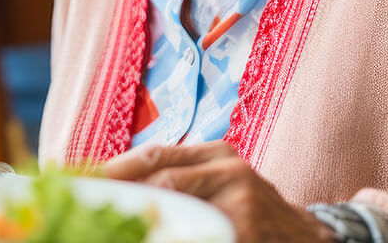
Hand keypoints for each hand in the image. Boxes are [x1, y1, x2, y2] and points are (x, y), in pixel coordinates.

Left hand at [103, 142, 333, 242]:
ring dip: (141, 218)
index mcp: (217, 154)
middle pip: (161, 179)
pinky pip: (198, 234)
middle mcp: (230, 170)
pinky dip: (171, 235)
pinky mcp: (246, 230)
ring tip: (110, 224)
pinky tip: (154, 236)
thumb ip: (181, 182)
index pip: (154, 157)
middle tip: (84, 208)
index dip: (113, 169)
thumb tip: (115, 190)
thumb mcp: (222, 184)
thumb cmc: (252, 212)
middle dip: (119, 194)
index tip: (75, 180)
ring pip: (176, 206)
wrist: (312, 240)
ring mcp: (242, 202)